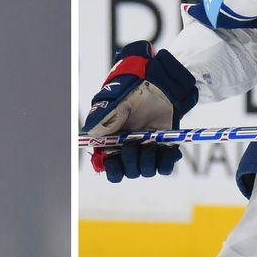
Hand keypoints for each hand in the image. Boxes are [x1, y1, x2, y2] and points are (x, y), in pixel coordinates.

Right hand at [82, 41, 199, 181]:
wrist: (157, 84)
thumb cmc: (131, 92)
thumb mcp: (114, 105)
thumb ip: (102, 120)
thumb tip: (90, 136)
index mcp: (114, 145)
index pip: (112, 171)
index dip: (114, 169)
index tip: (116, 159)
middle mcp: (131, 151)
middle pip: (130, 173)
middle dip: (131, 161)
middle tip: (133, 144)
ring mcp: (148, 150)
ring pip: (147, 171)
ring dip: (148, 161)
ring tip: (151, 143)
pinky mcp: (165, 148)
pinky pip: (166, 166)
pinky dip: (167, 161)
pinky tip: (166, 148)